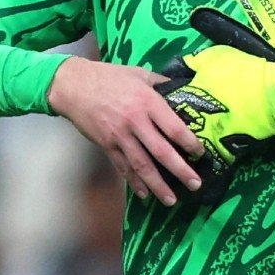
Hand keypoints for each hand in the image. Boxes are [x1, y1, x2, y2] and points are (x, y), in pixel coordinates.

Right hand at [48, 58, 202, 205]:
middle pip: (162, 152)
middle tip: (195, 184)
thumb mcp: (140, 74)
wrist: (73, 85)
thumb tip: (183, 90)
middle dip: (181, 171)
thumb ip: (162, 83)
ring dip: (158, 185)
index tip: (200, 154)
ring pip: (142, 166)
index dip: (190, 143)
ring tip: (171, 200)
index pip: (175, 128)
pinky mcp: (107, 145)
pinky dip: (134, 182)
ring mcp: (120, 136)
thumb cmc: (109, 77)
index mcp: (148, 102)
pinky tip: (144, 193)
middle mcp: (136, 122)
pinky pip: (123, 167)